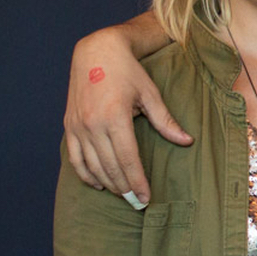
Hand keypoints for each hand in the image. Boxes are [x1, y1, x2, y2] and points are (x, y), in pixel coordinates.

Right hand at [65, 28, 187, 202]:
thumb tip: (187, 141)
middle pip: (109, 167)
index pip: (127, 160)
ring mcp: (77, 126)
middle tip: (138, 203)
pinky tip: (99, 184)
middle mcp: (92, 124)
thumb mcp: (151, 94)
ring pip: (92, 166)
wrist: (96, 52)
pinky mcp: (69, 126)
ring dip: (108, 183)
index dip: (137, 181)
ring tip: (124, 195)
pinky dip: (86, 174)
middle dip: (125, 188)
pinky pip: (75, 158)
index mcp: (114, 117)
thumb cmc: (128, 72)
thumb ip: (166, 122)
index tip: (146, 197)